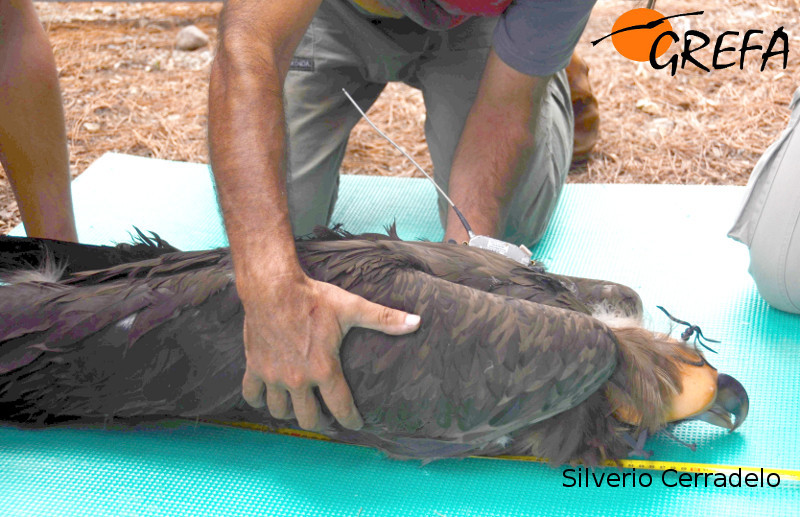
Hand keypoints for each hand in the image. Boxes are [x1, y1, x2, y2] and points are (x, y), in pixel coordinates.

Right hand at [240, 274, 420, 430]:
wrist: (272, 287)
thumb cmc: (313, 298)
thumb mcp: (351, 308)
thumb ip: (384, 318)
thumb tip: (417, 322)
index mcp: (324, 370)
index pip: (341, 408)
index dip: (351, 420)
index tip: (355, 424)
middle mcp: (298, 379)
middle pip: (309, 419)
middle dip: (320, 424)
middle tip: (326, 420)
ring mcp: (274, 376)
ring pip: (280, 412)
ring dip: (290, 415)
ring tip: (298, 410)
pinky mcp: (254, 367)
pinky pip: (252, 395)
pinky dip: (258, 401)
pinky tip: (267, 399)